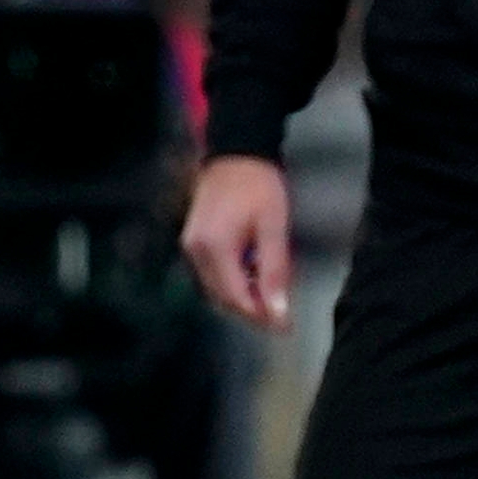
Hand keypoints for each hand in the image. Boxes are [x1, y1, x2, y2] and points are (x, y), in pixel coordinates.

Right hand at [179, 153, 293, 330]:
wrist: (235, 152)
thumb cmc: (259, 185)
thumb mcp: (273, 227)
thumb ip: (275, 271)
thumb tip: (278, 312)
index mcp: (214, 248)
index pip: (236, 298)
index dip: (262, 316)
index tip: (287, 326)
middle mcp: (194, 251)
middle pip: (223, 298)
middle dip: (252, 310)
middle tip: (283, 313)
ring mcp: (190, 247)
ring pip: (216, 290)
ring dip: (243, 297)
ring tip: (270, 291)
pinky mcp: (193, 242)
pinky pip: (211, 275)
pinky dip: (233, 282)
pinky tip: (253, 272)